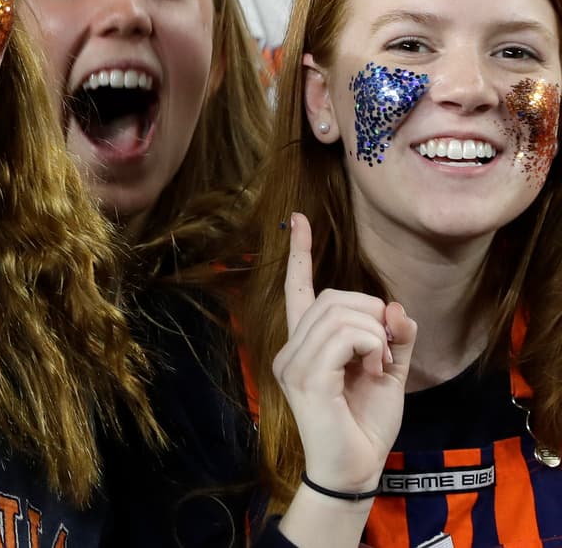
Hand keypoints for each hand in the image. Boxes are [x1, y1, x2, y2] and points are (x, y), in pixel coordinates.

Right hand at [273, 212, 417, 492]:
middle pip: (333, 296)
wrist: (354, 469)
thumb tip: (397, 308)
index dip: (300, 252)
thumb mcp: (389, 373)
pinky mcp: (306, 377)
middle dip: (371, 311)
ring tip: (377, 365)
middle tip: (384, 348)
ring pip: (341, 312)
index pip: (298, 289)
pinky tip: (371, 369)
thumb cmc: (365, 424)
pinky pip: (344, 337)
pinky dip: (369, 346)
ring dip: (373, 333)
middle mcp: (291, 348)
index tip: (299, 219)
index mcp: (306, 343)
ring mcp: (294, 362)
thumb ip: (394, 339)